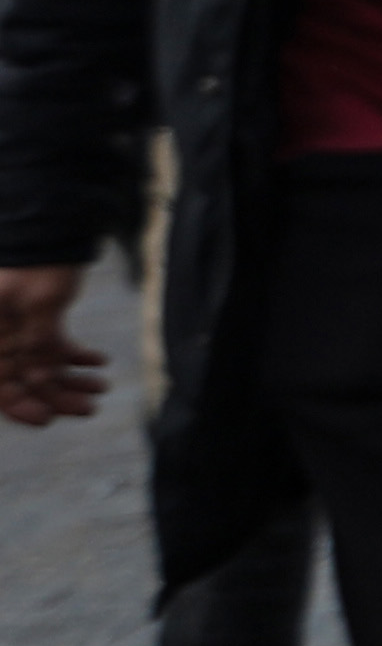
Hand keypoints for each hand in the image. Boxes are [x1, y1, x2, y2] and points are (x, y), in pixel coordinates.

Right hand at [0, 263, 106, 424]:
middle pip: (22, 379)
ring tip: (101, 386)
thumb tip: (40, 381)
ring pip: (39, 365)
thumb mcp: (39, 301)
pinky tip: (99, 361)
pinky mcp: (34, 318)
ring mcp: (15, 327)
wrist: (51, 225)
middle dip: (55, 396)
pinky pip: (50, 345)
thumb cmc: (39, 261)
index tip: (48, 419)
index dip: (20, 406)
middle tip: (90, 407)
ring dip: (69, 379)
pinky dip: (73, 355)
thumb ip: (36, 342)